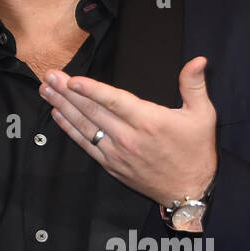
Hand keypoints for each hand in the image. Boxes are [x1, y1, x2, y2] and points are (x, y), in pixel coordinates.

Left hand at [39, 57, 217, 216]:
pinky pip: (86, 144)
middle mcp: (129, 137)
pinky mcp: (111, 165)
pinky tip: (57, 115)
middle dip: (67, 92)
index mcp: (149, 121)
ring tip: (46, 91)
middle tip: (49, 76)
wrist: (190, 191)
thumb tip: (199, 60)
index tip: (71, 79)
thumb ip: (195, 85)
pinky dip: (70, 129)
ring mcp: (117, 153)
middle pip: (92, 111)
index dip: (91, 89)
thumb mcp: (203, 115)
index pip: (114, 101)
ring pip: (85, 126)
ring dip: (63, 107)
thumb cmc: (196, 151)